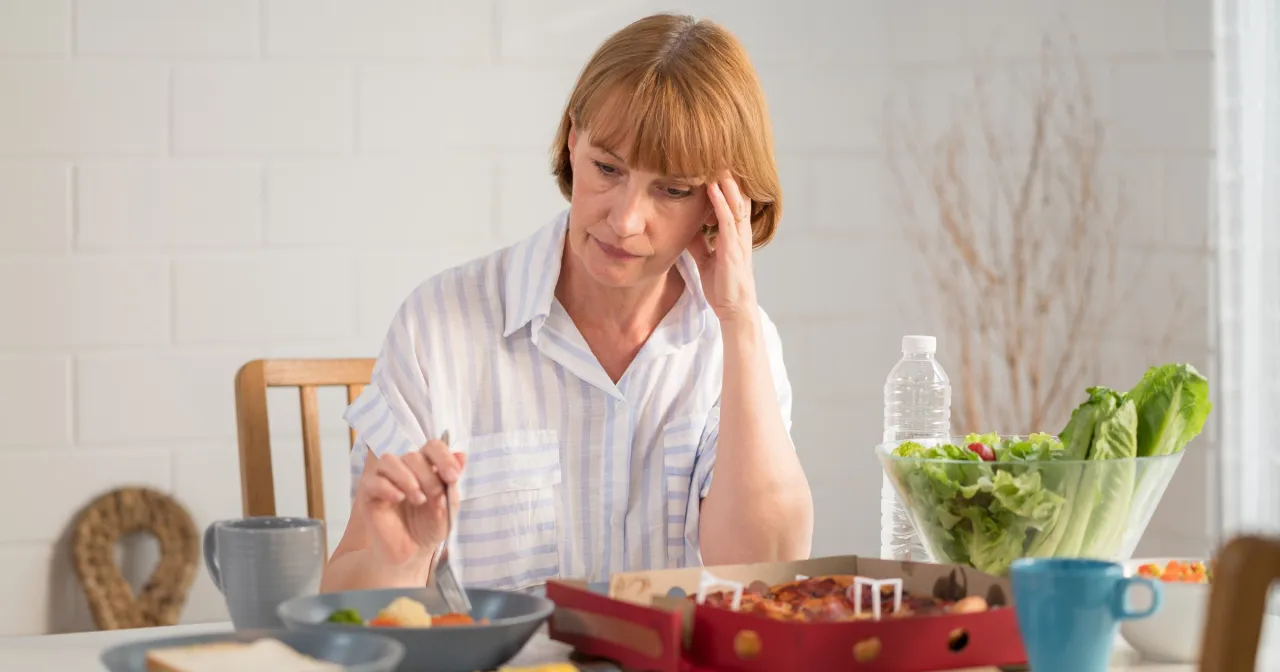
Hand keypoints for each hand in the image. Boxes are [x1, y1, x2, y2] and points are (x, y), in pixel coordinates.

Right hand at [355, 439, 466, 566]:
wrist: (411, 553)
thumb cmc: (429, 527)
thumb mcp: (448, 506)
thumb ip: (452, 482)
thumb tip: (461, 455)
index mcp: (425, 467)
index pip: (432, 446)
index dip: (443, 457)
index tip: (452, 477)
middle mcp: (404, 468)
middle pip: (412, 455)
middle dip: (427, 476)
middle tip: (434, 497)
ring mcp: (384, 479)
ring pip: (389, 460)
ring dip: (407, 478)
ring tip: (418, 500)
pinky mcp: (369, 493)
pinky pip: (373, 480)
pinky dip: (388, 487)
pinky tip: (399, 499)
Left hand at [688, 171, 759, 325]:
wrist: (733, 310)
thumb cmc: (722, 285)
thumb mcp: (706, 258)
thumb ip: (698, 241)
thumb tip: (686, 227)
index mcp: (734, 234)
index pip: (732, 201)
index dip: (726, 182)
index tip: (715, 162)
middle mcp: (740, 233)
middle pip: (738, 196)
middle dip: (729, 175)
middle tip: (719, 152)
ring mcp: (738, 240)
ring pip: (735, 203)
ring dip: (727, 182)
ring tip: (717, 160)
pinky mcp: (733, 250)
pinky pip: (728, 221)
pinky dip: (721, 203)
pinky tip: (714, 188)